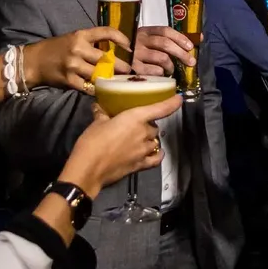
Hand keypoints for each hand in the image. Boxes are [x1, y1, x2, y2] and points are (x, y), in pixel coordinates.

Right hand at [26, 27, 124, 92]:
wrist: (34, 62)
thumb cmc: (55, 49)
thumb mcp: (73, 38)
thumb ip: (91, 43)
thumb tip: (114, 50)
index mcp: (81, 35)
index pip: (106, 32)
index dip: (121, 38)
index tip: (129, 46)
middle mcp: (78, 48)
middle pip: (107, 58)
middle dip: (122, 66)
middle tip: (130, 71)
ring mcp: (74, 65)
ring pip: (100, 74)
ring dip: (111, 79)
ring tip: (119, 82)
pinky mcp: (69, 80)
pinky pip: (89, 87)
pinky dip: (98, 89)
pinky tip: (103, 90)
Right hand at [60, 96, 181, 196]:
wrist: (88, 169)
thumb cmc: (92, 142)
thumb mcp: (96, 123)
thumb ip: (102, 114)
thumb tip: (99, 107)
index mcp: (135, 118)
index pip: (159, 108)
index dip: (171, 103)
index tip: (178, 99)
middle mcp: (144, 133)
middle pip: (154, 126)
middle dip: (147, 124)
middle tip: (134, 124)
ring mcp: (144, 151)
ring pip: (154, 141)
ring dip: (149, 138)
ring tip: (139, 139)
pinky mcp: (140, 165)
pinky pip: (155, 158)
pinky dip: (157, 154)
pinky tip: (157, 152)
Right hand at [130, 26, 194, 77]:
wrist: (109, 58)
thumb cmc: (133, 50)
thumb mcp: (145, 40)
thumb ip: (166, 39)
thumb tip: (199, 38)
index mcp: (144, 31)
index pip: (165, 30)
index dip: (180, 37)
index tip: (190, 46)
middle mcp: (139, 40)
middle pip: (165, 44)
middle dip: (181, 53)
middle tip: (191, 62)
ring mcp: (135, 54)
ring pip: (162, 58)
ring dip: (171, 65)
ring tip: (172, 70)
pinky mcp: (132, 68)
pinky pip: (154, 71)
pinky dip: (161, 73)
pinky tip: (161, 74)